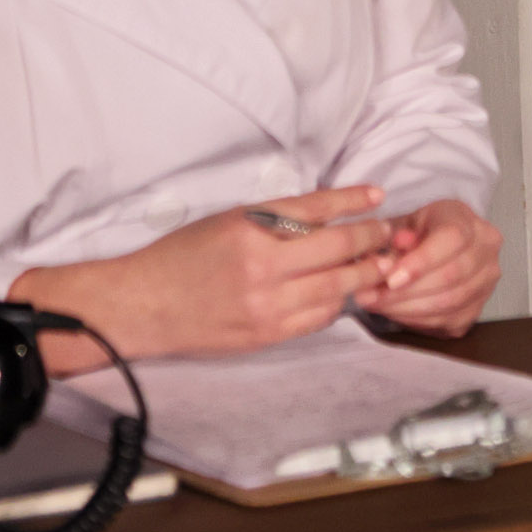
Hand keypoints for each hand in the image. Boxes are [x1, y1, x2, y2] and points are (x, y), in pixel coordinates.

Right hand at [12, 185, 388, 366]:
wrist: (144, 307)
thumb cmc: (181, 257)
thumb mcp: (228, 220)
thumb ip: (275, 217)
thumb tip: (326, 213)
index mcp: (250, 229)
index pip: (317, 210)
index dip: (353, 203)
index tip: (378, 197)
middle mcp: (262, 267)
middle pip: (338, 250)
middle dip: (370, 239)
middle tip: (386, 232)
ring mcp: (267, 306)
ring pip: (336, 287)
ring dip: (362, 274)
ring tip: (377, 263)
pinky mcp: (267, 335)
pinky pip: (318, 318)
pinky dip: (335, 303)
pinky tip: (342, 292)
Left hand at [369, 199, 503, 336]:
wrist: (438, 246)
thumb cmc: (419, 232)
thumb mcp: (402, 223)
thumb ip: (393, 238)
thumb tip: (386, 261)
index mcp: (468, 220)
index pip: (452, 239)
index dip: (421, 262)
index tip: (391, 279)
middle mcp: (486, 248)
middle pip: (452, 274)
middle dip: (407, 291)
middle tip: (373, 296)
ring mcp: (486, 280)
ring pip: (450, 302)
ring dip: (408, 309)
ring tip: (378, 305)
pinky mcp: (477, 308)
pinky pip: (448, 321)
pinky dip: (417, 321)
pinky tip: (395, 312)